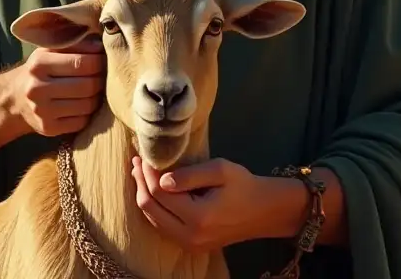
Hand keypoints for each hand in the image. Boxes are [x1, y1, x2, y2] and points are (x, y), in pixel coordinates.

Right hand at [6, 39, 104, 136]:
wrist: (15, 98)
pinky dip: (88, 113)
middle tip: (103, 76)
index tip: (104, 59)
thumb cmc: (40, 70)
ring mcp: (42, 111)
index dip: (99, 61)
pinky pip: (81, 121)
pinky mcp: (48, 128)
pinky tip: (83, 104)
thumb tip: (101, 47)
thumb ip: (75, 45)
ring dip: (97, 97)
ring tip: (94, 89)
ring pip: (87, 105)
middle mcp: (37, 88)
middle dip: (101, 80)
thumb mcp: (50, 51)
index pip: (81, 63)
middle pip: (87, 85)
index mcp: (38, 64)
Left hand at [130, 156, 277, 251]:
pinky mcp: (190, 246)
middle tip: (137, 162)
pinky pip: (162, 226)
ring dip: (144, 194)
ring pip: (152, 219)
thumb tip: (161, 180)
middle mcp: (190, 235)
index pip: (159, 192)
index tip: (145, 155)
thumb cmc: (244, 185)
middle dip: (141, 183)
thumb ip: (189, 175)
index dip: (148, 172)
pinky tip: (153, 190)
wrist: (263, 212)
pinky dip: (154, 207)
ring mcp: (189, 244)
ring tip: (141, 173)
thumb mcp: (220, 170)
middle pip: (150, 208)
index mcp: (198, 216)